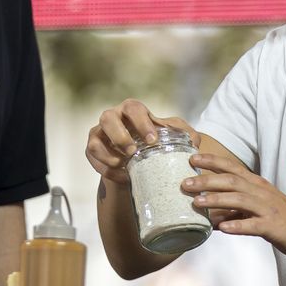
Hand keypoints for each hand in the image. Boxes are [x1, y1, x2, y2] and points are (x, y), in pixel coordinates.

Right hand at [85, 98, 199, 186]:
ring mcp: (99, 134)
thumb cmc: (155, 143)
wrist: (138, 162)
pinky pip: (93, 159)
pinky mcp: (91, 151)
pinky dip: (106, 169)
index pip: (133, 108)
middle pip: (108, 118)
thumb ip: (184, 134)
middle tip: (133, 151)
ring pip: (94, 140)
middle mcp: (112, 118)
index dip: (141, 122)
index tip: (153, 139)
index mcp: (132, 111)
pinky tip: (122, 176)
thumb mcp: (171, 136)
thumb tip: (194, 141)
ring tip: (126, 165)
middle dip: (120, 135)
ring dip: (109, 154)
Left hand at [182, 152, 285, 260]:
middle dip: (206, 180)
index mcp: (257, 185)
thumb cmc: (284, 220)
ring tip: (197, 203)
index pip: (232, 168)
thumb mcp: (259, 209)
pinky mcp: (274, 226)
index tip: (192, 159)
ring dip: (217, 200)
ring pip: (239, 200)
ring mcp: (268, 209)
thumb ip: (236, 210)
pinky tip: (223, 229)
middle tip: (184, 183)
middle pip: (231, 181)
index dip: (212, 162)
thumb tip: (211, 216)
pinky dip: (238, 225)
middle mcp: (262, 192)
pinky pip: (253, 225)